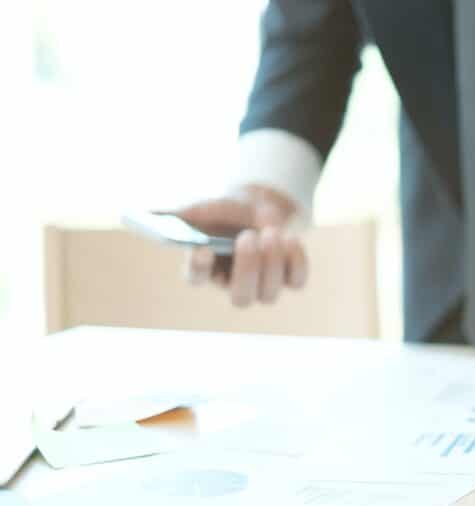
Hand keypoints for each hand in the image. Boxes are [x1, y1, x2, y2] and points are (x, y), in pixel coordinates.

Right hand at [173, 185, 307, 306]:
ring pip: (269, 293)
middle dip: (246, 269)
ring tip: (270, 230)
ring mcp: (263, 287)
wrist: (259, 208)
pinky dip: (295, 260)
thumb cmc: (227, 213)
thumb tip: (147, 213)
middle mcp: (233, 285)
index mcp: (205, 270)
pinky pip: (296, 281)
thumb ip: (181, 214)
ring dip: (272, 261)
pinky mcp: (288, 279)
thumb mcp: (205, 208)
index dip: (198, 267)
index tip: (202, 247)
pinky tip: (290, 238)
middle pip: (241, 297)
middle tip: (247, 237)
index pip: (196, 278)